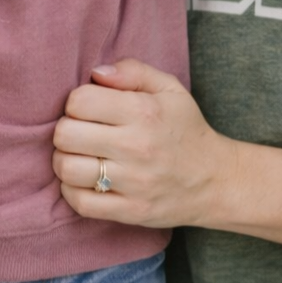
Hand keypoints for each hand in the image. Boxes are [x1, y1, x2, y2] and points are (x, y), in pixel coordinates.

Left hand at [52, 59, 235, 227]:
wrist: (216, 180)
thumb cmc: (186, 129)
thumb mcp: (170, 89)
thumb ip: (133, 71)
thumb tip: (95, 73)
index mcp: (144, 111)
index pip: (80, 101)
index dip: (76, 102)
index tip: (88, 109)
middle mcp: (137, 146)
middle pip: (66, 134)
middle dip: (66, 130)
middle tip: (79, 132)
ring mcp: (134, 182)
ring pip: (67, 169)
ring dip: (64, 160)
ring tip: (79, 156)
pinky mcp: (131, 211)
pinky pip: (80, 203)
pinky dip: (72, 191)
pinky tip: (84, 180)